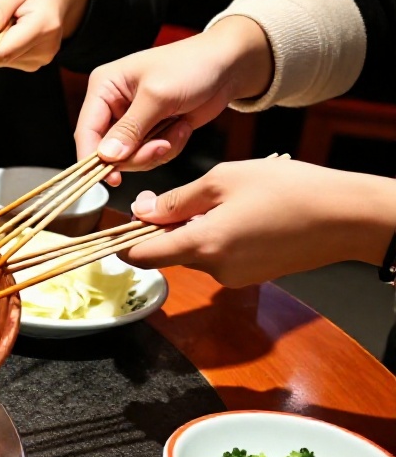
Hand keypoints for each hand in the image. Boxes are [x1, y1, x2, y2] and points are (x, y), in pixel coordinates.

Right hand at [75, 16, 273, 183]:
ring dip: (157, 150)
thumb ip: (130, 128)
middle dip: (137, 154)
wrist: (228, 66)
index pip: (86, 130)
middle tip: (160, 147)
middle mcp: (114, 105)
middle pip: (109, 150)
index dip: (94, 157)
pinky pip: (151, 155)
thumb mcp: (157, 96)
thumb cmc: (192, 66)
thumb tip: (106, 156)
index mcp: (104, 87)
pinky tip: (182, 128)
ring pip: (131, 157)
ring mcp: (133, 120)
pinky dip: (170, 147)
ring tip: (177, 129)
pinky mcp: (152, 130)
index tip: (109, 178)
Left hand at [123, 160, 395, 286]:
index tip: (109, 231)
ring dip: (195, 229)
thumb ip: (177, 199)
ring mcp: (237, 276)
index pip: (143, 256)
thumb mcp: (223, 180)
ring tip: (223, 199)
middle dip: (164, 228)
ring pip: (197, 252)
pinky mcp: (255, 276)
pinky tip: (243, 214)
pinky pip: (222, 256)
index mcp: (202, 245)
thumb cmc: (289, 190)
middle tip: (171, 198)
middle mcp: (215, 269)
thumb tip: (142, 211)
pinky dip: (219, 237)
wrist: (348, 215)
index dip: (121, 243)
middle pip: (169, 252)